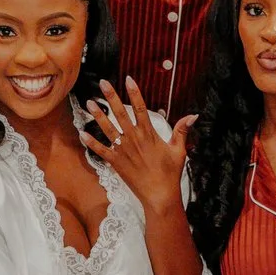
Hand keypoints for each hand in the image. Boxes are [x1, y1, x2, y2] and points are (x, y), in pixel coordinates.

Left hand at [82, 79, 192, 209]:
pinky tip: (82, 133)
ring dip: (98, 115)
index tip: (128, 79)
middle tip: (103, 83)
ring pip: (108, 128)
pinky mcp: (116, 162)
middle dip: (111, 97)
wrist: (159, 195)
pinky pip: (101, 150)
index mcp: (149, 134)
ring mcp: (123, 150)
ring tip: (89, 102)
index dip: (134, 92)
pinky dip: (91, 142)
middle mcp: (134, 139)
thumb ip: (182, 131)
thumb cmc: (170, 174)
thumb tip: (193, 115)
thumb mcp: (179, 150)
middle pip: (121, 113)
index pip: (141, 108)